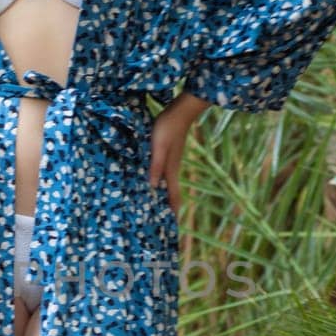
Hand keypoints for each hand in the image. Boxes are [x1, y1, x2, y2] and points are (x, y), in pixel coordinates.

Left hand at [149, 93, 209, 216]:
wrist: (181, 110)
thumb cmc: (168, 127)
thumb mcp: (159, 147)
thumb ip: (156, 165)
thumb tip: (153, 187)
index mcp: (171, 169)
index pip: (173, 195)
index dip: (172, 210)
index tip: (171, 225)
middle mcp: (173, 168)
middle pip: (172, 192)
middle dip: (169, 206)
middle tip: (163, 221)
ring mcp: (172, 160)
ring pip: (169, 183)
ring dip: (166, 195)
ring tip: (159, 206)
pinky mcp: (169, 153)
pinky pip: (165, 173)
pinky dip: (162, 182)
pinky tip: (157, 181)